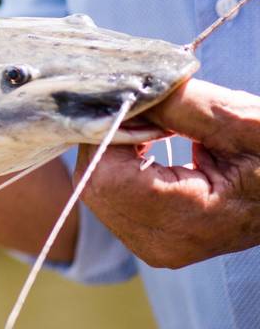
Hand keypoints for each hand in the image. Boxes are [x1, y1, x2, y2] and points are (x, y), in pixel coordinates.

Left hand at [76, 79, 259, 268]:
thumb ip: (179, 104)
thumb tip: (124, 87)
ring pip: (96, 185)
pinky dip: (123, 162)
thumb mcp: (239, 121)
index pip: (101, 173)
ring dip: (117, 148)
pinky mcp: (150, 236)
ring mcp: (152, 245)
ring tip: (159, 129)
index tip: (141, 105)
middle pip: (93, 180)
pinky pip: (111, 193)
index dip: (111, 131)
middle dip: (111, 137)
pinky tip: (154, 146)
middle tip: (150, 111)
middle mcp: (158, 243)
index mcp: (182, 220)